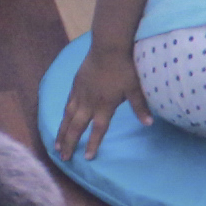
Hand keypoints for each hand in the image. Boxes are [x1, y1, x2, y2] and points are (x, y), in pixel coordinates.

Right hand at [57, 44, 150, 163]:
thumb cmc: (124, 67)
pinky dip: (64, 115)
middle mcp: (89, 102)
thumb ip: (140, 107)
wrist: (108, 46)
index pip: (97, 130)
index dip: (92, 144)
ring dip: (62, 132)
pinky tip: (62, 120)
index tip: (87, 158)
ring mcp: (80, 93)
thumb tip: (149, 123)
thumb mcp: (135, 88)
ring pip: (67, 117)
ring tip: (56, 145)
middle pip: (76, 127)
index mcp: (104, 105)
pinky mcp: (76, 84)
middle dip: (69, 143)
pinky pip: (68, 103)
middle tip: (63, 157)